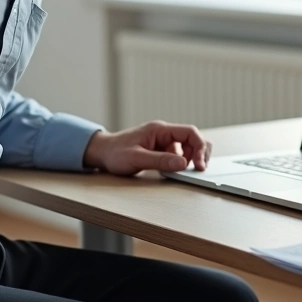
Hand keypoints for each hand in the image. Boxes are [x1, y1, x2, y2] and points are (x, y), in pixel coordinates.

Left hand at [83, 120, 211, 175]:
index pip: (189, 132)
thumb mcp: (136, 158)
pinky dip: (182, 163)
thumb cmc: (115, 153)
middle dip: (199, 153)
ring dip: (191, 159)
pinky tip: (175, 172)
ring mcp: (163, 141)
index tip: (199, 165)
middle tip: (199, 170)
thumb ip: (160, 160)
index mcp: (159, 129)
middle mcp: (164, 133)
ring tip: (186, 172)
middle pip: (193, 138)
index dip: (199, 148)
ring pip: (187, 147)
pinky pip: (178, 154)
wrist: (102, 153)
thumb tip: (183, 164)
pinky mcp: (160, 150)